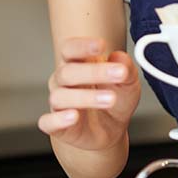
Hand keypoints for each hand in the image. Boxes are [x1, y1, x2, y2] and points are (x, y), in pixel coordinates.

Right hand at [38, 37, 140, 151]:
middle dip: (93, 72)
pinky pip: (48, 122)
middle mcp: (64, 81)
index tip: (102, 45)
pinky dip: (58, 120)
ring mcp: (59, 104)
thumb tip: (120, 56)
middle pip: (67, 72)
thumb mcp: (128, 83)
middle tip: (119, 73)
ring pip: (60, 96)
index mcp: (78, 64)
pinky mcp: (57, 126)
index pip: (71, 49)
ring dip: (86, 97)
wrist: (110, 132)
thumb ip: (126, 68)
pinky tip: (73, 116)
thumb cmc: (115, 101)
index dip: (83, 46)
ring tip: (110, 99)